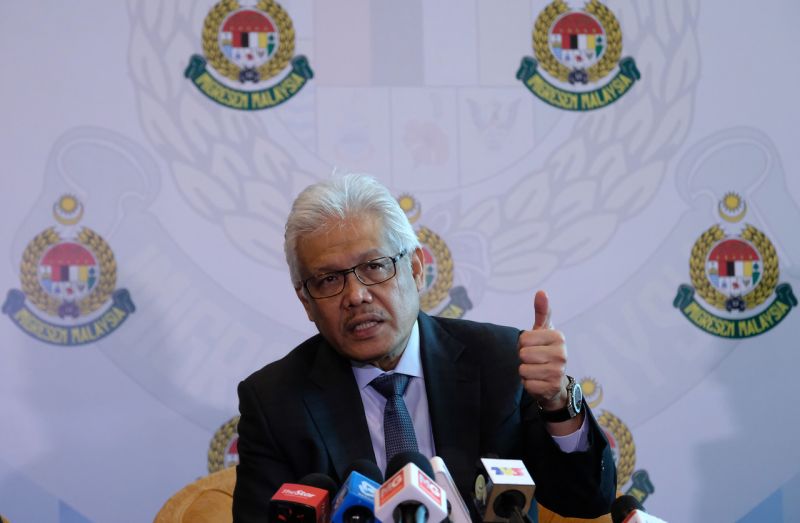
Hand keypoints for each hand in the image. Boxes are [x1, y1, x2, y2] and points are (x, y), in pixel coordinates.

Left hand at [518, 290, 568, 410]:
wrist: (555, 382)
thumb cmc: (545, 351)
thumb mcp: (543, 331)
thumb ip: (542, 312)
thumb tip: (541, 292)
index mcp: (558, 337)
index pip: (524, 338)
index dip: (522, 343)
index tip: (533, 346)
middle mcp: (562, 354)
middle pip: (523, 354)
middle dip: (523, 358)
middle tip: (534, 360)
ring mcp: (558, 372)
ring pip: (523, 369)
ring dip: (525, 371)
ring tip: (536, 370)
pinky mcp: (552, 388)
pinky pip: (527, 383)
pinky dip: (528, 383)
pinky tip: (538, 381)